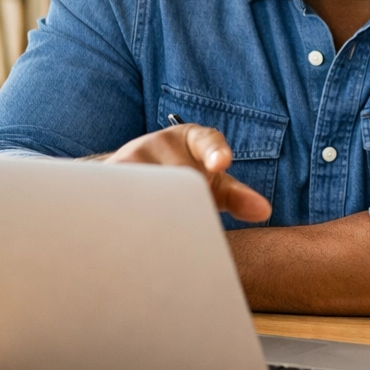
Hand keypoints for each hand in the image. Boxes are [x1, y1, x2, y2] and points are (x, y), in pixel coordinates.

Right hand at [104, 124, 271, 222]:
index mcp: (192, 138)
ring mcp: (129, 157)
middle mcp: (159, 142)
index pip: (208, 140)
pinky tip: (132, 232)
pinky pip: (119, 199)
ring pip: (148, 189)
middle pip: (180, 175)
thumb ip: (239, 196)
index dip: (215, 152)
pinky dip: (129, 217)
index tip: (221, 163)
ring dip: (158, 213)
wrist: (132, 179)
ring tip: (163, 230)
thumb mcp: (214, 185)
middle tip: (192, 222)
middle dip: (189, 201)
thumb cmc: (186, 180)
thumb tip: (264, 211)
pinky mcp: (104, 177)